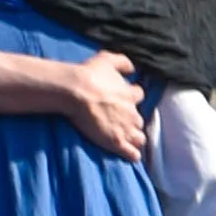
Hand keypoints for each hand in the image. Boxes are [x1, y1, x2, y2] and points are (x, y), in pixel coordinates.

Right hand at [0, 48, 149, 162]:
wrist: (76, 91)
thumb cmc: (90, 75)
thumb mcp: (107, 59)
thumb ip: (123, 62)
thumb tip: (133, 68)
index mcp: (130, 94)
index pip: (139, 96)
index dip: (132, 98)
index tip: (125, 99)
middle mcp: (132, 113)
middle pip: (139, 120)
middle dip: (133, 122)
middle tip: (122, 122)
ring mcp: (126, 129)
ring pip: (139, 138)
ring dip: (134, 138)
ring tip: (126, 140)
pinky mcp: (117, 142)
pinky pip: (132, 154)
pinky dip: (132, 154)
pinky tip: (129, 155)